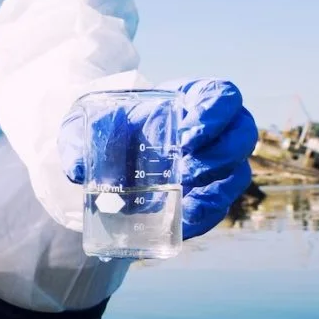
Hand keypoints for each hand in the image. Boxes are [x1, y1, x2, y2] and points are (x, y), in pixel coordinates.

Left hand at [60, 79, 258, 238]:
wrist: (110, 153)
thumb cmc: (112, 125)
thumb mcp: (91, 123)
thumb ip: (81, 137)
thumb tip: (77, 170)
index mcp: (196, 99)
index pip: (224, 97)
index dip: (215, 114)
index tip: (187, 134)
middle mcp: (217, 130)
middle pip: (242, 137)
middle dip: (219, 155)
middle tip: (185, 168)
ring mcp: (217, 164)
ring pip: (236, 175)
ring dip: (214, 188)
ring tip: (183, 197)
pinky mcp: (207, 195)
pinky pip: (219, 208)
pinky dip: (204, 215)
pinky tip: (184, 222)